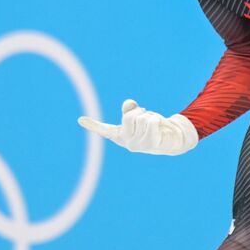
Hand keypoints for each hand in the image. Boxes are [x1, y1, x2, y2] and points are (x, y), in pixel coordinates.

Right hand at [78, 99, 198, 155]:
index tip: (80, 119)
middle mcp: (126, 142)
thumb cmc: (150, 126)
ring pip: (142, 118)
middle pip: (129, 116)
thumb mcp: (139, 115)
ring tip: (153, 125)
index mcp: (120, 135)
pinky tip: (158, 127)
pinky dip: (156, 119)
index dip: (92, 124)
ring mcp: (137, 145)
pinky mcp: (150, 144)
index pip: (104, 129)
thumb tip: (129, 104)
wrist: (169, 139)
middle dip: (140, 112)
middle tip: (146, 118)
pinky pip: (151, 122)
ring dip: (150, 116)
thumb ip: (131, 109)